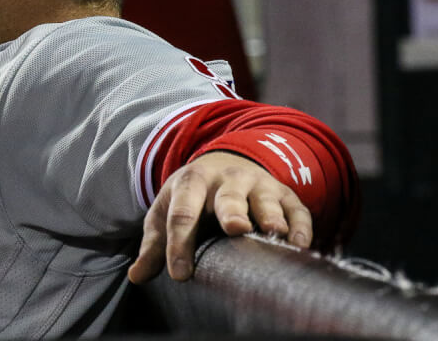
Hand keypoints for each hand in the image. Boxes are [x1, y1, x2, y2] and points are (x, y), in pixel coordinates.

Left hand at [127, 151, 311, 283]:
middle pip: (227, 196)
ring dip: (270, 215)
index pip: (182, 212)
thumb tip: (136, 276)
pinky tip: (301, 244)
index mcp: (192, 182)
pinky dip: (300, 225)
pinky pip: (297, 209)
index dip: (179, 243)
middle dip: (231, 211)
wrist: (223, 162)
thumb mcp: (166, 211)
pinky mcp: (285, 195)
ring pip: (265, 200)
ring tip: (273, 232)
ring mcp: (258, 185)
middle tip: (234, 228)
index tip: (179, 273)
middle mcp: (226, 180)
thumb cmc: (191, 197)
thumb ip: (154, 243)